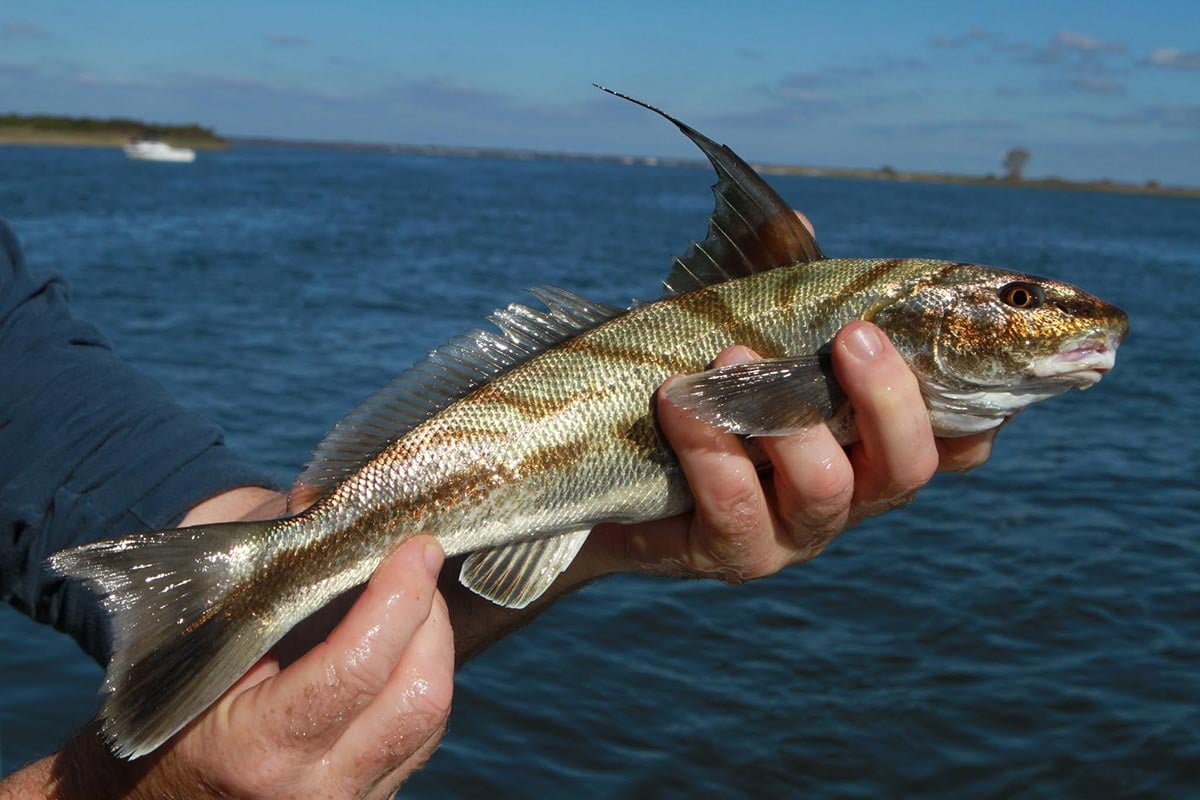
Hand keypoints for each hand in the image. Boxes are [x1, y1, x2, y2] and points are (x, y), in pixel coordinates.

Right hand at [7, 523, 452, 799]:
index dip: (398, 598)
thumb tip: (326, 500)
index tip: (418, 545)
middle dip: (430, 618)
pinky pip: (421, 737)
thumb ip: (264, 563)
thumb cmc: (168, 695)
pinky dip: (421, 677)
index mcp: (258, 750)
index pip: (357, 669)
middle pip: (417, 699)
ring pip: (429, 720)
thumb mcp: (196, 633)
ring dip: (433, 646)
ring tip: (411, 598)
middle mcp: (313, 789)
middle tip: (418, 564)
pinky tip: (403, 643)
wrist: (149, 792)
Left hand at [589, 320, 995, 582]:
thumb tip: (798, 222)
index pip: (953, 444)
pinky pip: (735, 508)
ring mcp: (793, 533)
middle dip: (889, 398)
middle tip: (856, 335)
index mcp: (867, 444)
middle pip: (907, 467)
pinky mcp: (732, 553)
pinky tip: (677, 401)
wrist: (614, 467)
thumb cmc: (700, 391)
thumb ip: (779, 287)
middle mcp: (849, 495)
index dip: (979, 410)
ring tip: (731, 357)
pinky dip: (710, 447)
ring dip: (783, 418)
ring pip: (824, 489)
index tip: (971, 353)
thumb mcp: (743, 335)